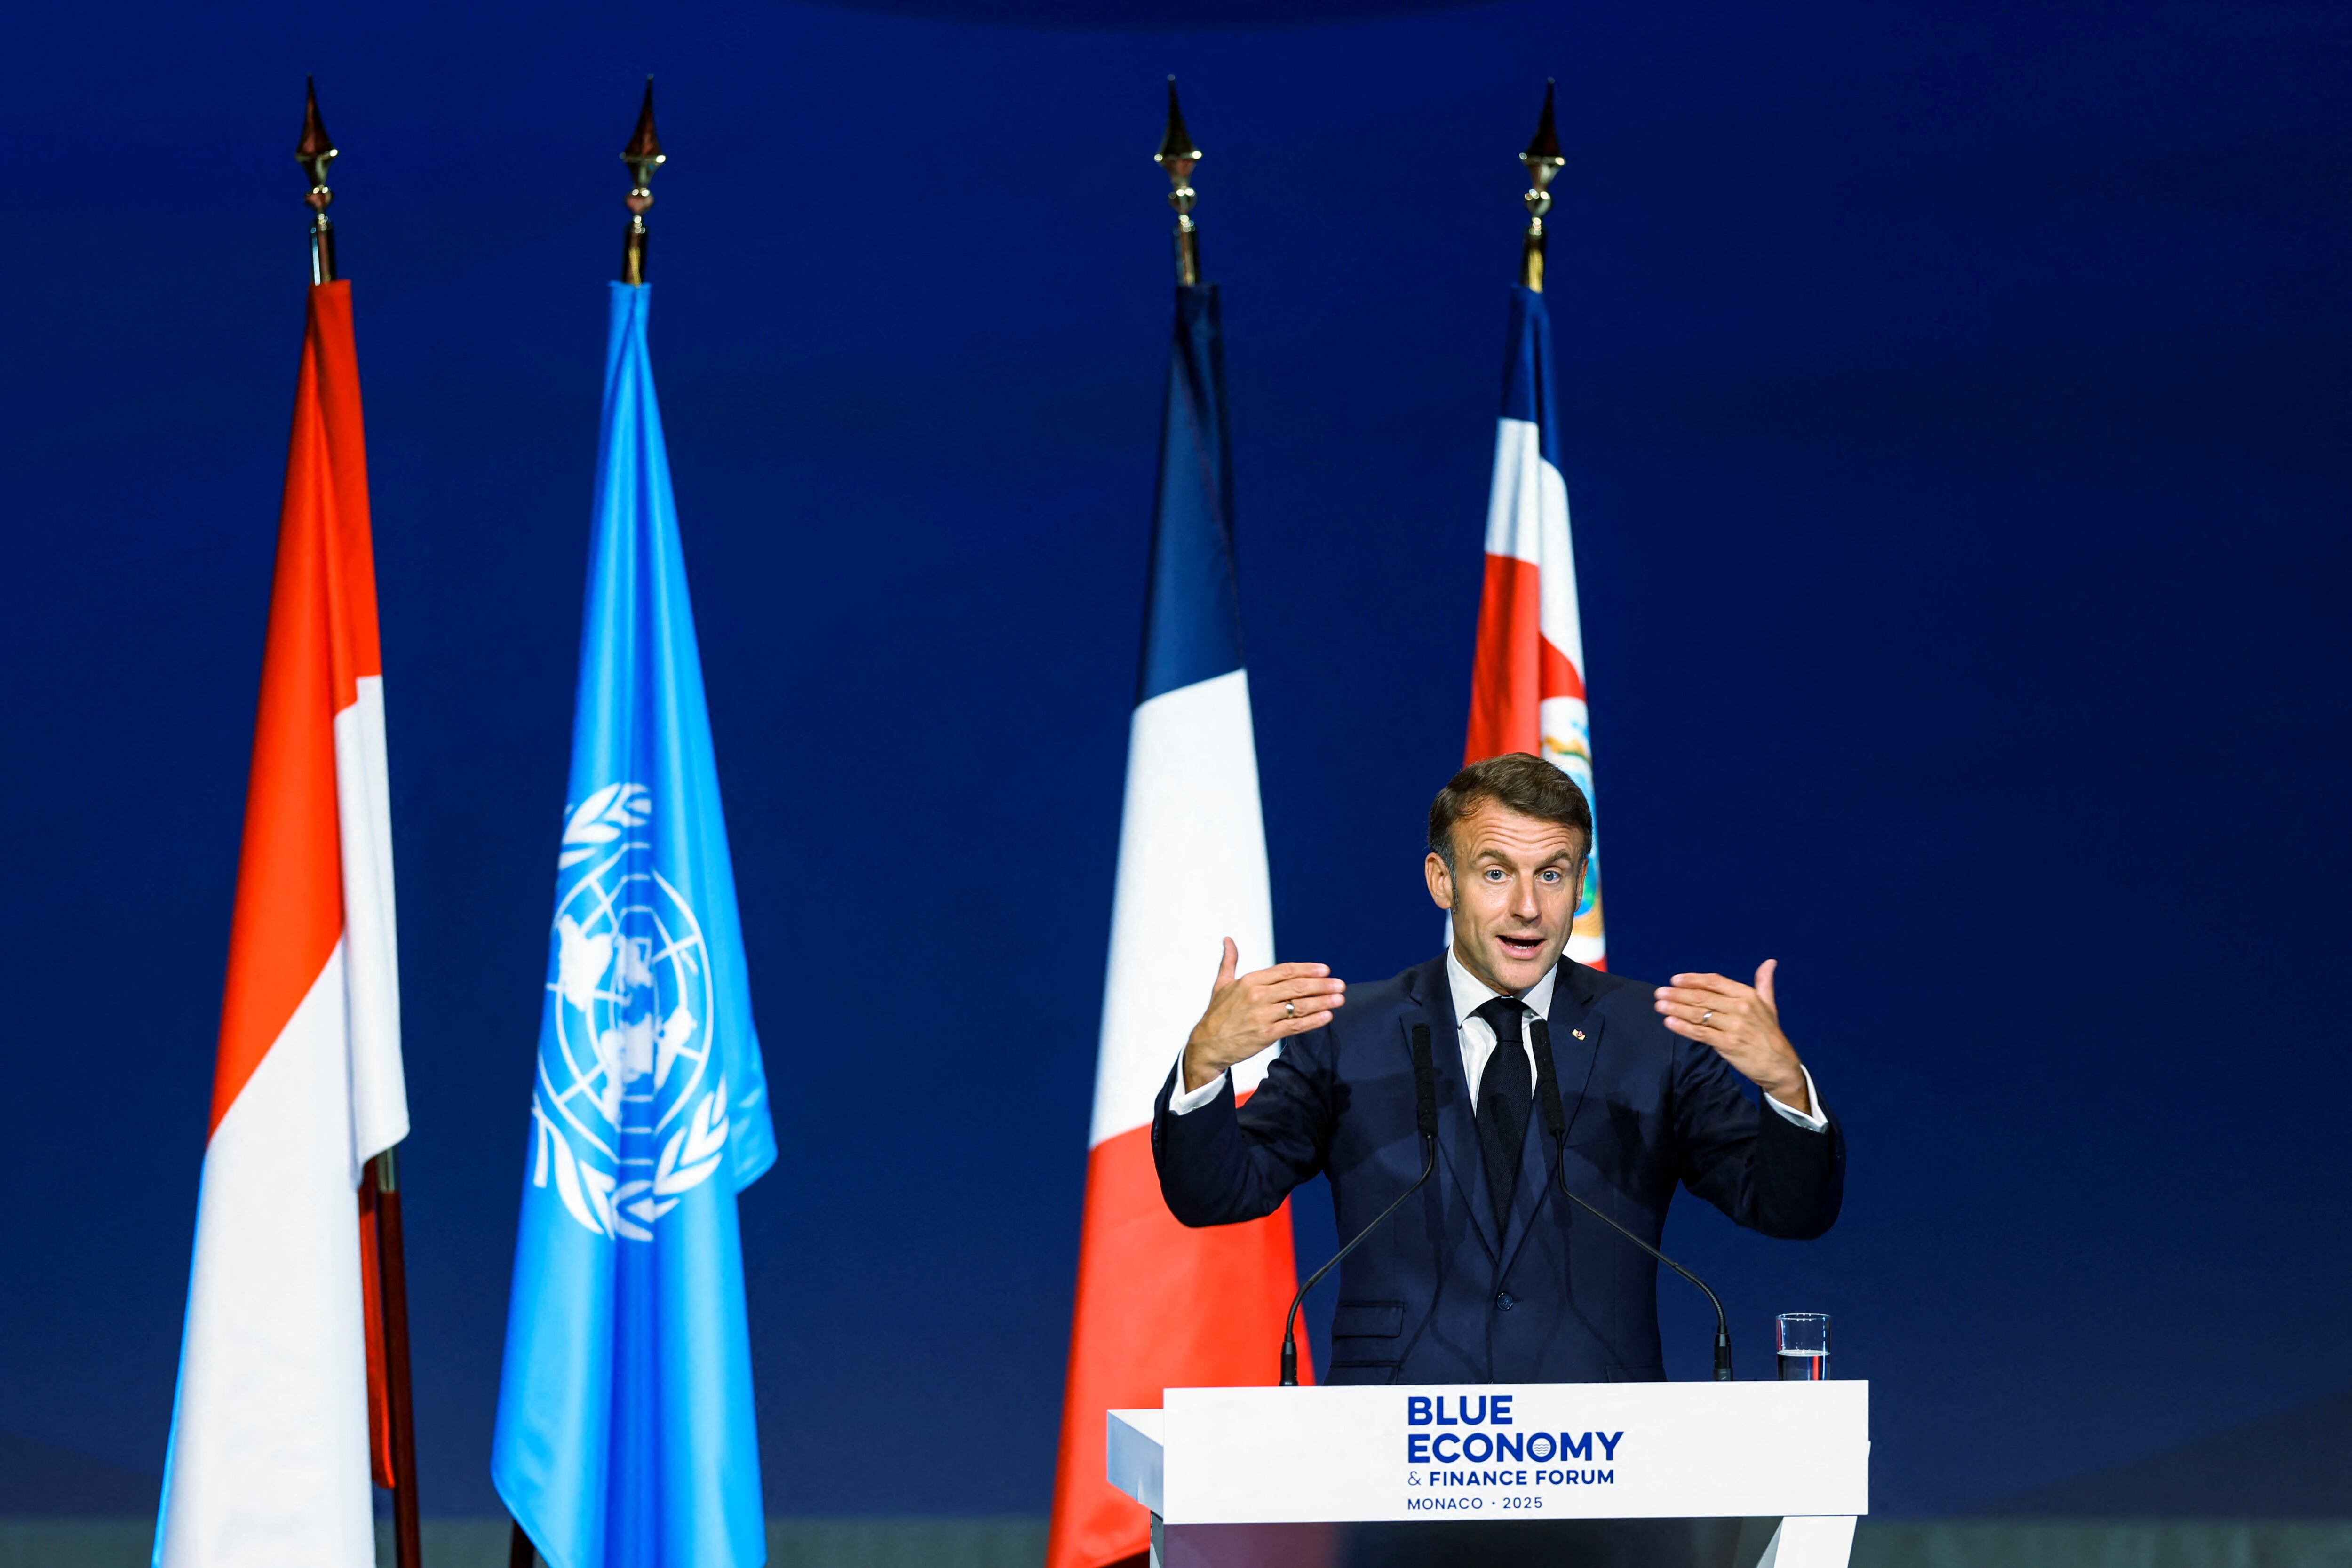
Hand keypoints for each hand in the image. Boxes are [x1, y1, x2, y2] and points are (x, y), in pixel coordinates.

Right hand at [1181, 938, 1346, 1092]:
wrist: (1207, 1045)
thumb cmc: (1216, 1015)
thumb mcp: (1221, 984)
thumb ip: (1229, 961)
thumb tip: (1228, 940)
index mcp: (1250, 981)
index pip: (1285, 970)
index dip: (1308, 969)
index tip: (1325, 970)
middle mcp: (1258, 996)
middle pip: (1297, 987)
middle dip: (1322, 985)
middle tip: (1340, 984)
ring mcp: (1263, 1015)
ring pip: (1299, 1006)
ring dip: (1322, 1002)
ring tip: (1339, 999)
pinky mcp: (1266, 1034)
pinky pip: (1295, 1025)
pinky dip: (1313, 1021)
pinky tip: (1327, 1016)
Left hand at [1653, 960, 1809, 1113]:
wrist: (1779, 1064)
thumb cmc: (1769, 1033)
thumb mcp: (1768, 1005)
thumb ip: (1764, 983)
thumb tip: (1770, 962)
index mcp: (1747, 995)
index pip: (1714, 982)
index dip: (1693, 979)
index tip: (1675, 979)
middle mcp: (1740, 1007)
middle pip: (1702, 997)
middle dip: (1678, 994)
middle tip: (1659, 992)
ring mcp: (1734, 1026)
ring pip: (1699, 1014)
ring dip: (1676, 1008)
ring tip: (1659, 1005)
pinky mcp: (1728, 1044)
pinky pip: (1700, 1033)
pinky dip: (1683, 1027)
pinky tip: (1669, 1022)